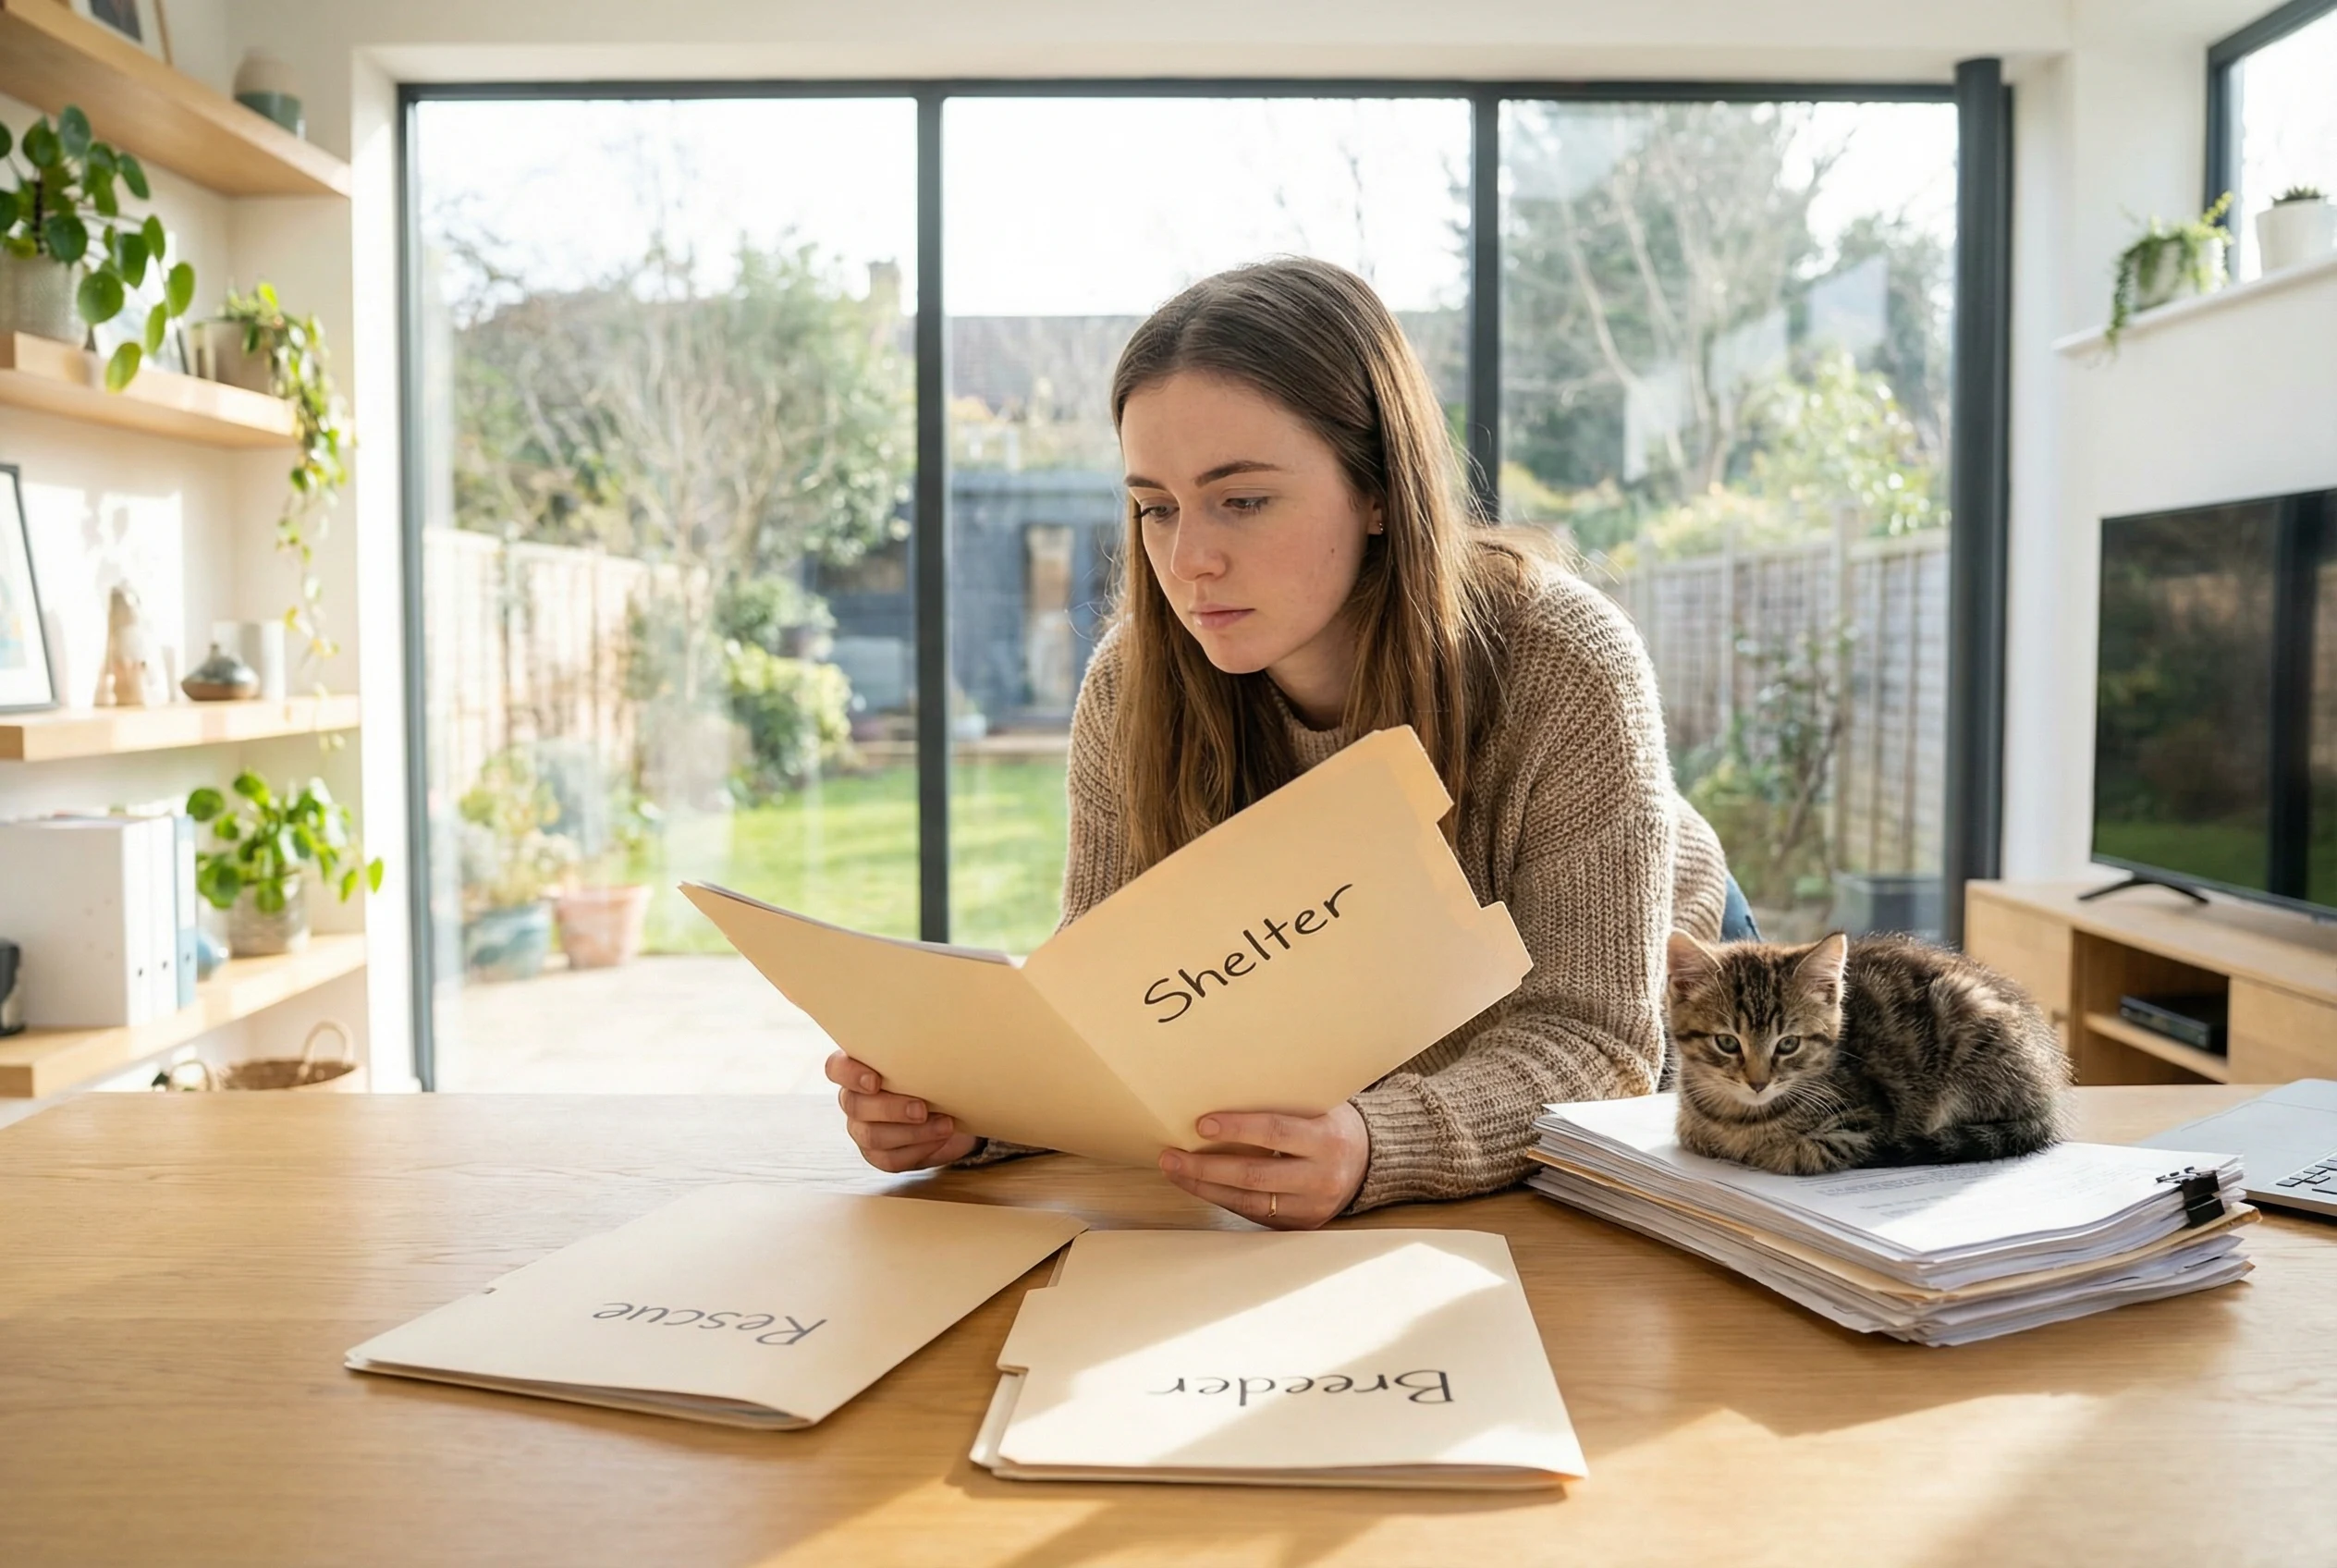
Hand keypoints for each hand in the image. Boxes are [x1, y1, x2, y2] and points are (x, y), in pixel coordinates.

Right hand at [825, 1051, 978, 1172]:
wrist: (954, 1109)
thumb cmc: (936, 1076)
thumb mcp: (929, 1060)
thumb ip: (920, 1052)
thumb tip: (937, 1038)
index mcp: (859, 1069)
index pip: (836, 1068)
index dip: (849, 1075)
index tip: (875, 1081)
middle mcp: (854, 1100)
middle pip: (855, 1105)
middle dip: (890, 1108)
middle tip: (922, 1108)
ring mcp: (863, 1130)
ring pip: (872, 1136)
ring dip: (911, 1132)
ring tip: (944, 1125)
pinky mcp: (879, 1156)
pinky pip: (889, 1159)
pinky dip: (919, 1149)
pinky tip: (939, 1138)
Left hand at [1157, 1103, 1370, 1229]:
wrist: (1369, 1162)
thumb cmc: (1332, 1123)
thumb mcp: (1319, 1105)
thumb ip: (1282, 1100)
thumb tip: (1224, 1084)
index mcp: (1327, 1139)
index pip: (1275, 1132)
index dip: (1237, 1128)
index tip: (1201, 1124)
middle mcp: (1321, 1176)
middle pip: (1254, 1175)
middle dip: (1206, 1167)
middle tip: (1171, 1156)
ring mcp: (1311, 1206)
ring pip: (1248, 1201)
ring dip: (1205, 1187)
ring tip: (1175, 1170)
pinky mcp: (1300, 1225)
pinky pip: (1254, 1213)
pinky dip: (1223, 1199)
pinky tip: (1200, 1185)